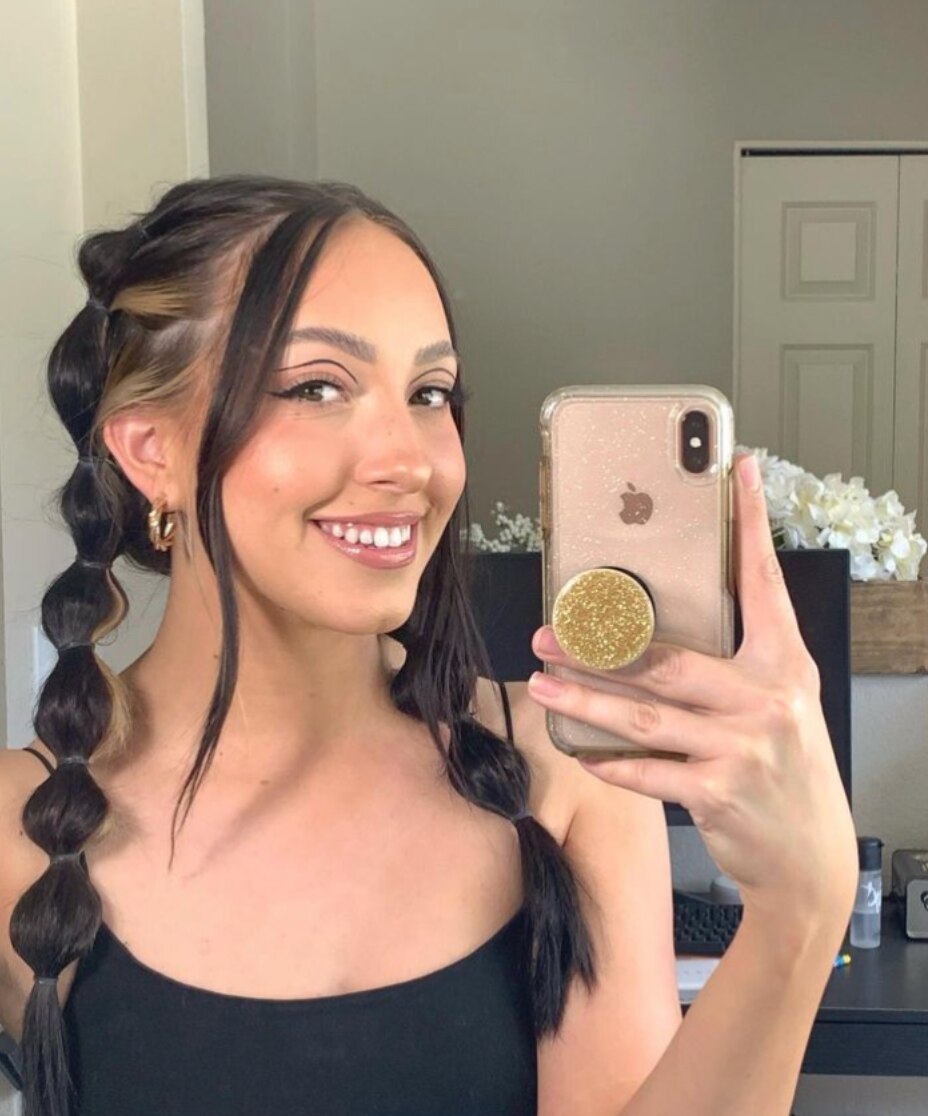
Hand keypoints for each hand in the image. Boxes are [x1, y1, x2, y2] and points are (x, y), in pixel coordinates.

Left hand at [527, 453, 857, 928]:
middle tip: (550, 629)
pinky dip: (610, 761)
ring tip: (543, 682)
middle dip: (601, 644)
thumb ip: (737, 662)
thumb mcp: (780, 701)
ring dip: (585, 699)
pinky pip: (649, 771)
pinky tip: (580, 750)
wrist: (811, 855)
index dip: (751, 524)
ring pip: (646, 714)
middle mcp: (766, 698)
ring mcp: (743, 747)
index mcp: (783, 662)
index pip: (765, 581)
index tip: (740, 471)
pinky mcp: (719, 793)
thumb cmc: (786, 765)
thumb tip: (660, 626)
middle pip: (670, 658)